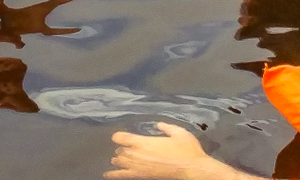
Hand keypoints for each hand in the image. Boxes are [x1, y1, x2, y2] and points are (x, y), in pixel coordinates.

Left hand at [106, 123, 234, 179]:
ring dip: (118, 160)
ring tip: (114, 160)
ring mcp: (140, 167)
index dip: (119, 137)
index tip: (119, 137)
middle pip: (121, 151)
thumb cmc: (187, 150)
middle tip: (123, 148)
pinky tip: (107, 175)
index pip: (122, 138)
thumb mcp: (178, 132)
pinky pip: (125, 175)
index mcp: (144, 142)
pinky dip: (115, 174)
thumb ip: (166, 127)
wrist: (192, 169)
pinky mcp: (144, 176)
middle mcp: (138, 154)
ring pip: (121, 162)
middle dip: (121, 149)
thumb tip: (159, 125)